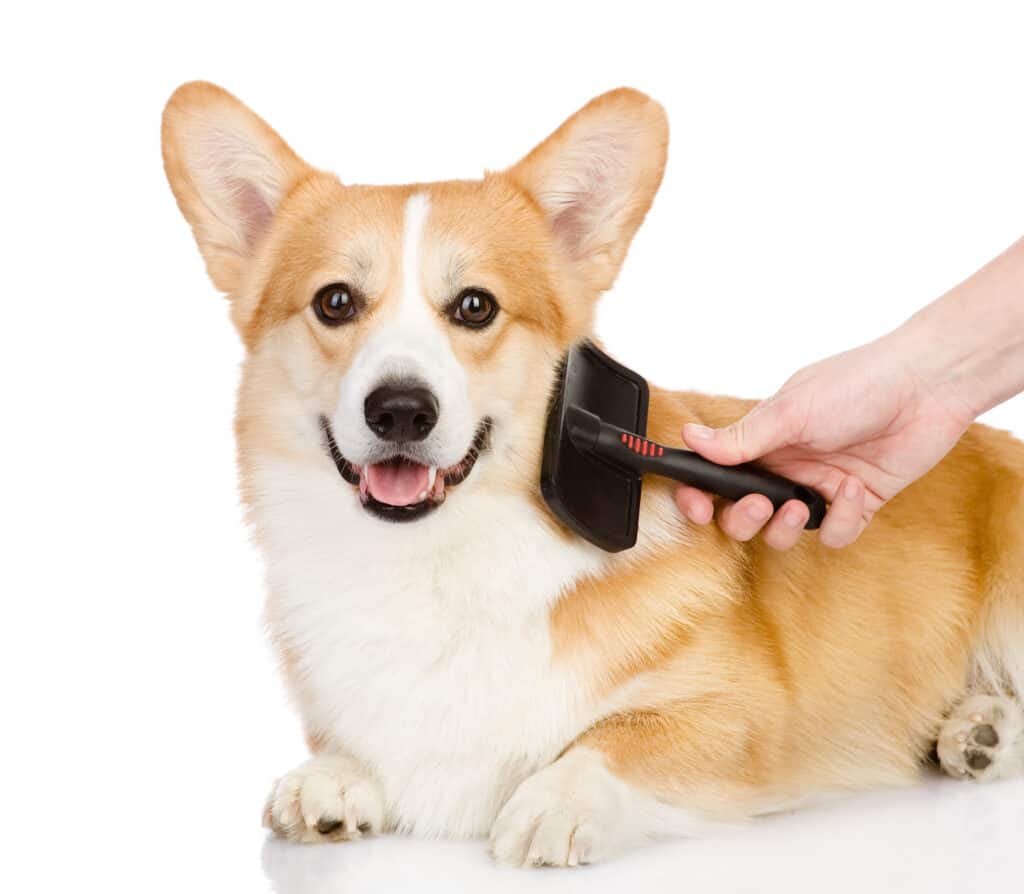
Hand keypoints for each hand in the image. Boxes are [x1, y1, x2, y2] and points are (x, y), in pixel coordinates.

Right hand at [675, 333, 976, 549]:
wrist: (926, 386)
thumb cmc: (857, 384)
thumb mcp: (790, 411)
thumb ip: (741, 437)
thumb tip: (689, 438)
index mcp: (762, 441)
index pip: (716, 476)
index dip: (699, 496)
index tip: (699, 506)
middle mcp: (785, 467)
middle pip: (743, 514)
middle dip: (742, 519)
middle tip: (758, 504)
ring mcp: (819, 486)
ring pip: (783, 532)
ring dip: (785, 528)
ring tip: (801, 505)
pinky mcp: (856, 504)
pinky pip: (835, 533)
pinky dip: (840, 519)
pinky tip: (854, 490)